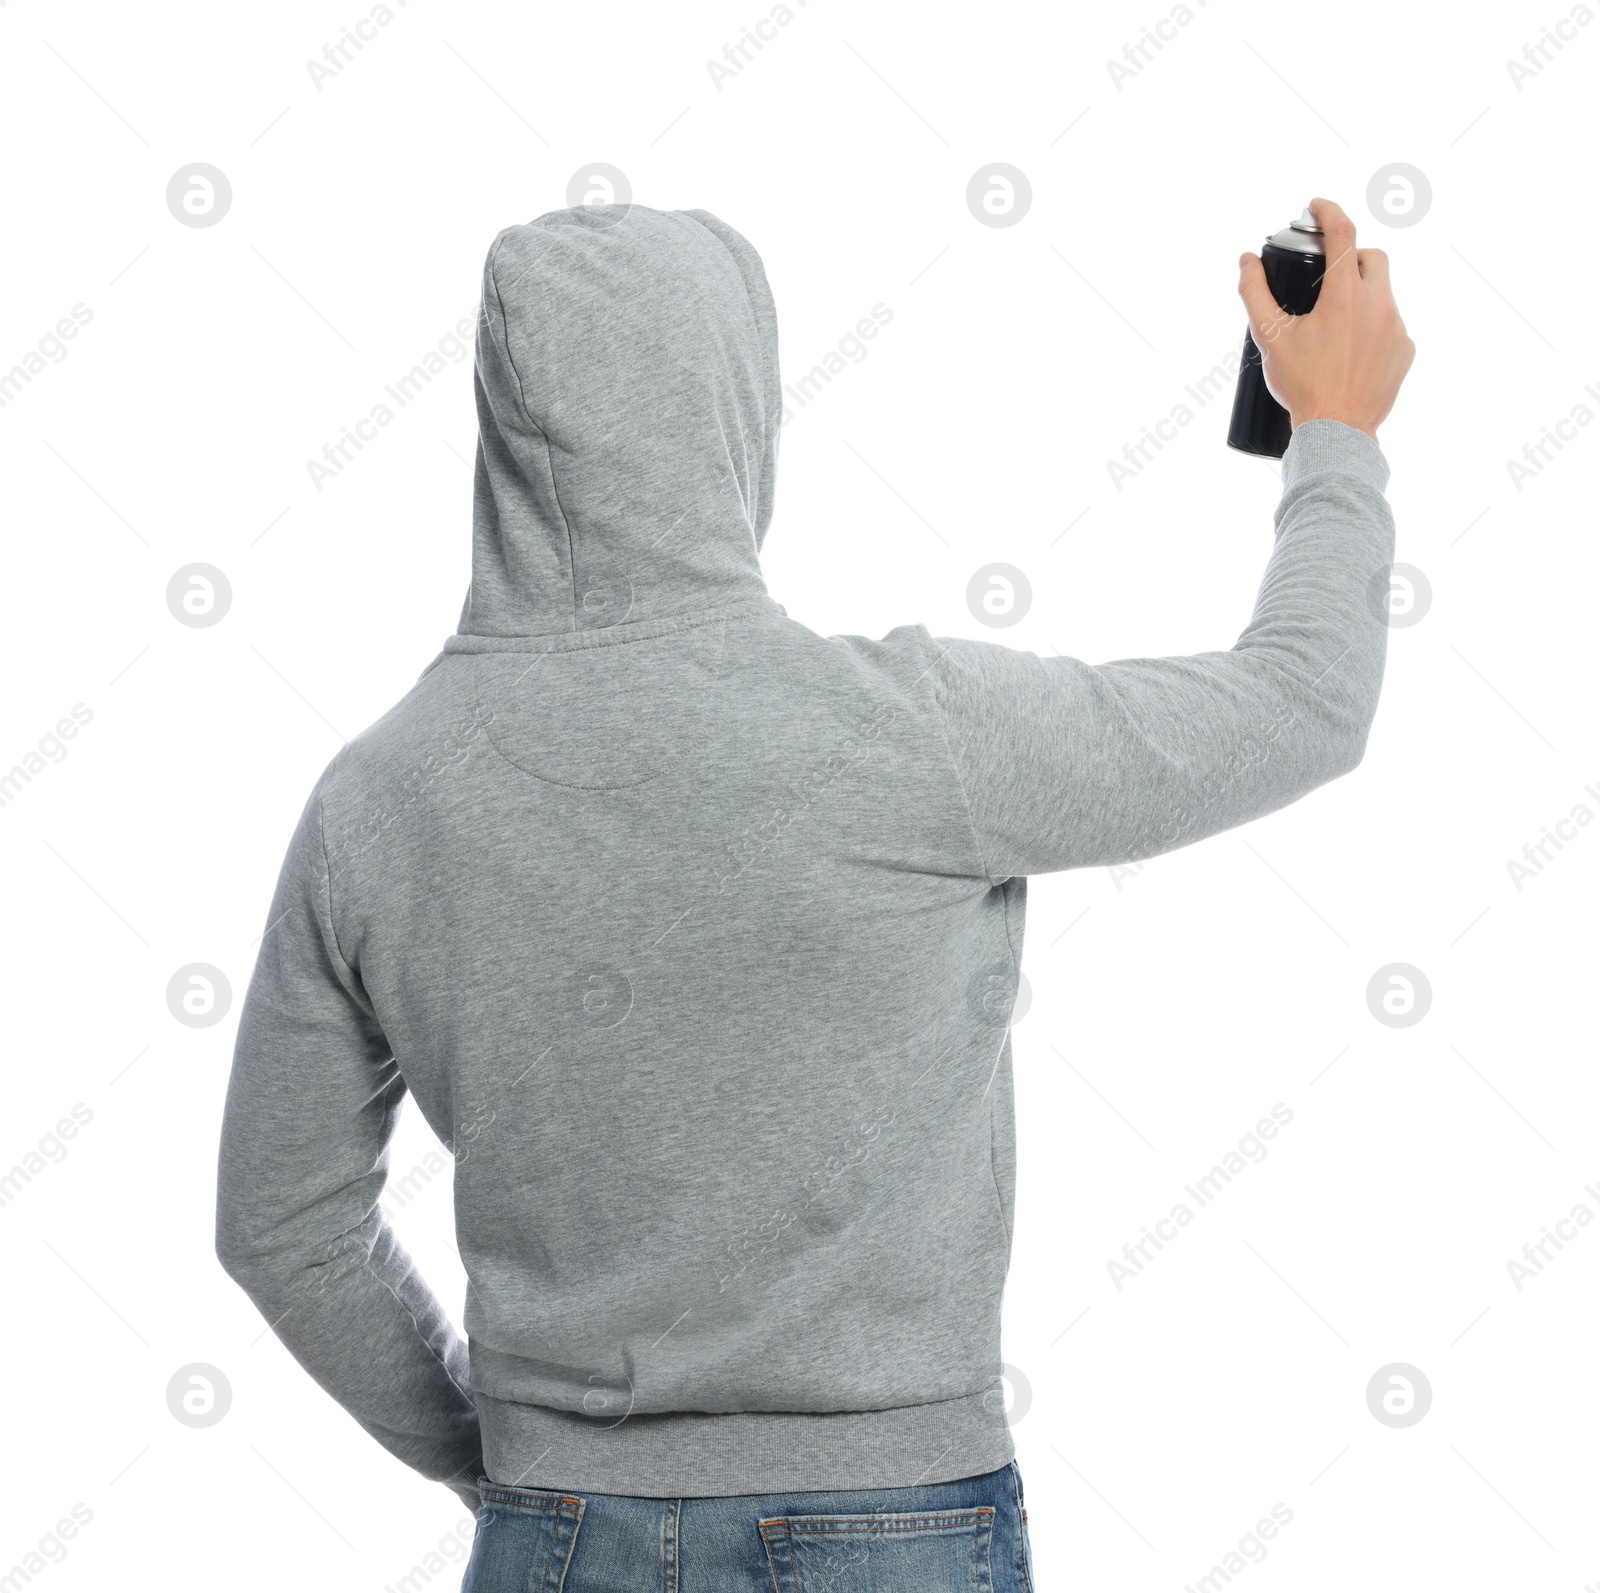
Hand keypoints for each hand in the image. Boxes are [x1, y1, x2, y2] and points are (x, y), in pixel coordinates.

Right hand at [1237, 197, 1414, 443]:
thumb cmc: (1303, 386)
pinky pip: (1391, 326)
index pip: (1343, 232)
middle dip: (1351, 256)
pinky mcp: (1405, 350)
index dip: (1329, 211)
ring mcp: (1397, 328)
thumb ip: (1255, 293)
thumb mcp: (1270, 337)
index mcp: (1345, 295)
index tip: (1317, 206)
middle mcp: (1379, 304)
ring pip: (1384, 293)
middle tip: (1328, 276)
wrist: (1337, 431)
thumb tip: (1246, 261)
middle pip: (1373, 257)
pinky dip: (1372, 328)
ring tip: (1334, 326)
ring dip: (1361, 297)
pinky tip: (1350, 352)